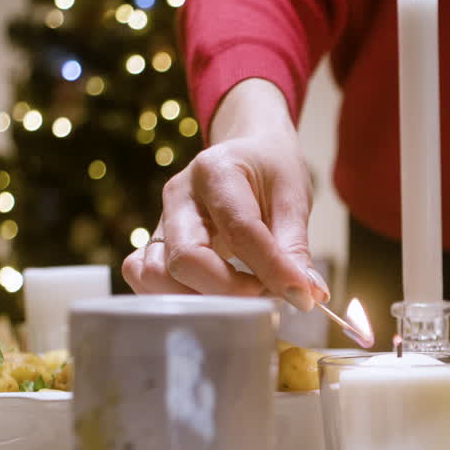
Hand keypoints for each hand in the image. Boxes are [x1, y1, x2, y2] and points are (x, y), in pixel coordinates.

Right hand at [123, 79, 328, 309]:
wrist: (248, 151)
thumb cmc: (270, 170)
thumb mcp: (293, 197)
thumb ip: (295, 248)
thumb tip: (307, 295)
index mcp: (215, 171)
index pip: (240, 230)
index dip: (272, 270)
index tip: (302, 296)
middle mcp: (179, 195)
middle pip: (187, 258)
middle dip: (231, 290)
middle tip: (269, 295)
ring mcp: (160, 219)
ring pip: (157, 273)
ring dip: (200, 298)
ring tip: (242, 294)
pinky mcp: (154, 241)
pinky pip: (143, 275)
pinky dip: (172, 295)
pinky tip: (209, 295)